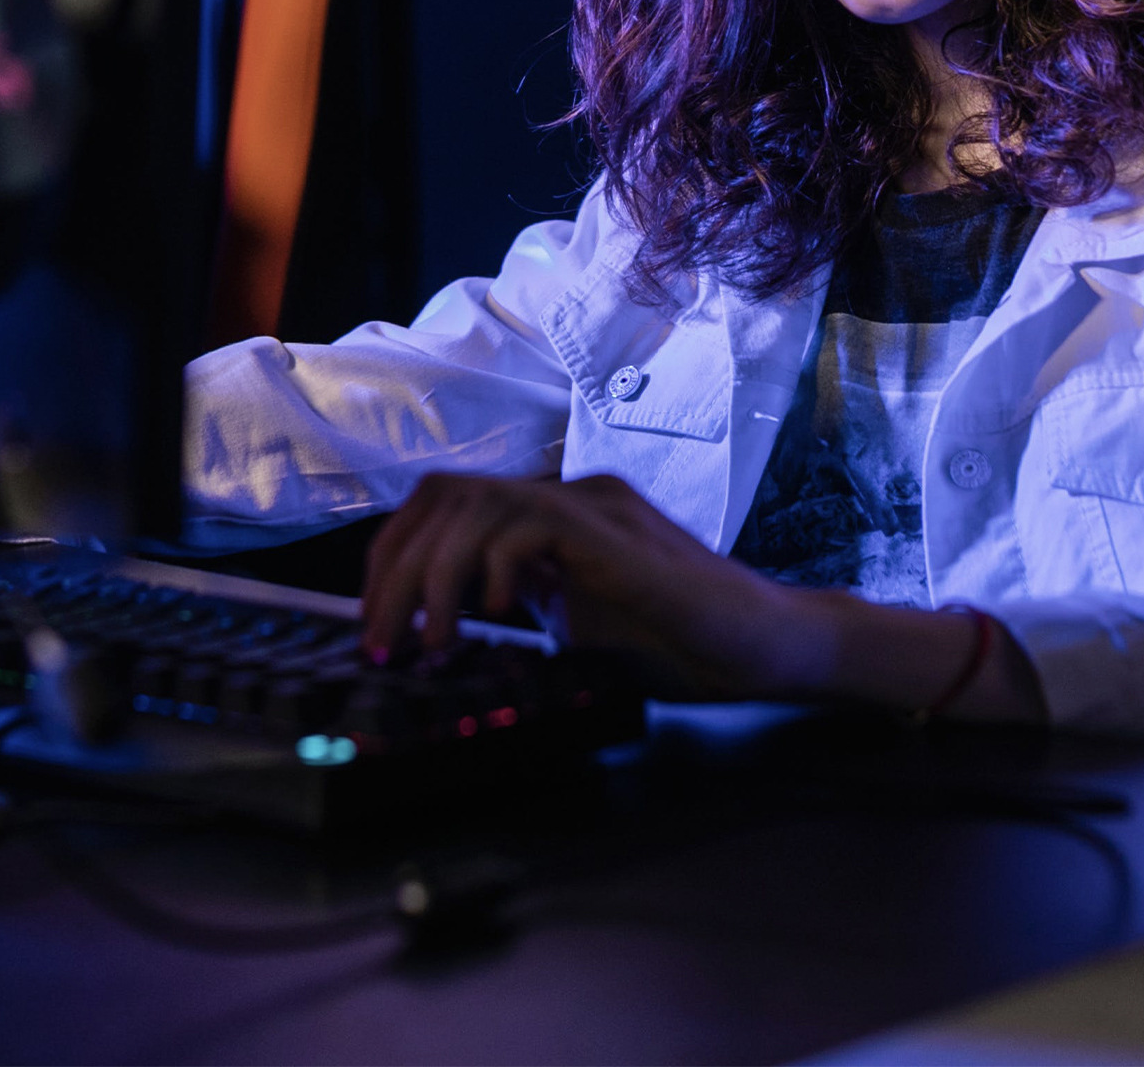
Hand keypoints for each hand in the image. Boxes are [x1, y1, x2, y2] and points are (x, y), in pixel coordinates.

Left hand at [360, 471, 832, 696]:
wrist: (768, 648)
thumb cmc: (683, 644)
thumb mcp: (576, 626)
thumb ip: (524, 605)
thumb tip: (440, 626)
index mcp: (552, 515)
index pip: (444, 504)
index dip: (394, 559)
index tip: (375, 627)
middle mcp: (567, 495)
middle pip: (444, 496)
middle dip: (394, 572)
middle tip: (382, 644)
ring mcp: (594, 506)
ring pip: (475, 503)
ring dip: (432, 576)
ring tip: (429, 645)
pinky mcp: (618, 533)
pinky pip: (530, 521)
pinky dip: (494, 567)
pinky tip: (494, 616)